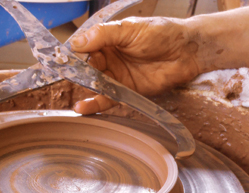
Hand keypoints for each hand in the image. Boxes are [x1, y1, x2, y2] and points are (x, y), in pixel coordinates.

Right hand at [70, 17, 201, 114]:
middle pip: (86, 68)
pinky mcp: (126, 92)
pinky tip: (82, 107)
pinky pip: (107, 100)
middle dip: (77, 73)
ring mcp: (117, 76)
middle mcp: (110, 58)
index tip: (61, 60)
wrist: (187, 51)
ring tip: (73, 94)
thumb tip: (76, 43)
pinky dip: (94, 105)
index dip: (73, 54)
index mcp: (108, 40)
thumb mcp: (129, 29)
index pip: (84, 48)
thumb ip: (102, 35)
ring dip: (83, 90)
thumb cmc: (162, 33)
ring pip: (95, 85)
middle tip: (68, 77)